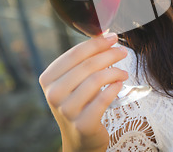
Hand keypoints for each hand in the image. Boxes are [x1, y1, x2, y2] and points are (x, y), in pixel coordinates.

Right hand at [39, 33, 128, 151]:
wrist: (80, 139)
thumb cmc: (80, 102)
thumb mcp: (74, 80)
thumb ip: (83, 60)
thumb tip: (104, 33)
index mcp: (48, 78)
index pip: (75, 53)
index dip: (96, 43)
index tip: (112, 37)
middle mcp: (53, 94)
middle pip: (87, 65)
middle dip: (109, 55)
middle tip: (123, 51)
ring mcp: (67, 110)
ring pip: (96, 80)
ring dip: (114, 72)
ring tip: (124, 72)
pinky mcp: (83, 124)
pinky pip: (103, 99)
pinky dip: (114, 88)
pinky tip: (120, 84)